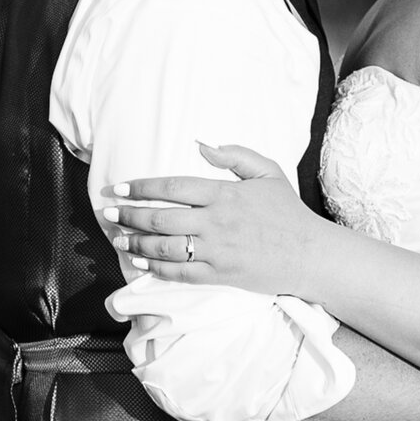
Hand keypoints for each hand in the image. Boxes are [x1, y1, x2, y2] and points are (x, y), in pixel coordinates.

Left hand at [108, 144, 319, 290]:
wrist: (311, 255)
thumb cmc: (287, 212)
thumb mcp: (267, 173)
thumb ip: (235, 155)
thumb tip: (202, 145)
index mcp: (225, 194)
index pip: (172, 187)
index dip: (141, 188)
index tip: (119, 188)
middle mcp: (217, 222)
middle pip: (161, 218)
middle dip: (128, 215)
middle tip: (108, 212)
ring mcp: (217, 251)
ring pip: (165, 246)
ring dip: (135, 241)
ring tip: (117, 237)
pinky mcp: (220, 275)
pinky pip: (179, 272)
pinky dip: (155, 267)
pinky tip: (138, 260)